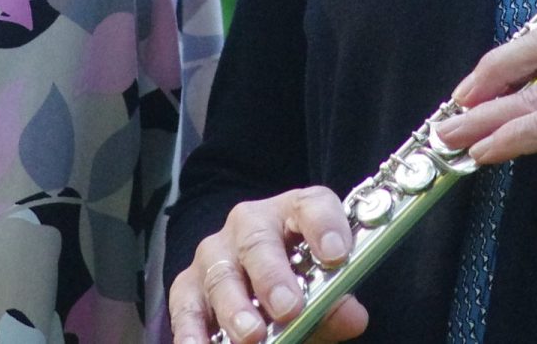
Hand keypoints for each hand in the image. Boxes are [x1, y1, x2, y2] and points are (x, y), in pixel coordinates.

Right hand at [168, 187, 369, 343]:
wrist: (254, 290)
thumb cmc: (296, 286)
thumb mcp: (320, 293)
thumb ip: (335, 305)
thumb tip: (351, 315)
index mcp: (292, 215)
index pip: (311, 206)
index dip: (325, 225)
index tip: (336, 254)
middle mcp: (249, 225)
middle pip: (257, 239)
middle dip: (272, 275)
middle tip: (288, 308)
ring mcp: (215, 254)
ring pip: (221, 273)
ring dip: (235, 307)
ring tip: (252, 336)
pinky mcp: (187, 286)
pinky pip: (185, 306)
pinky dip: (192, 331)